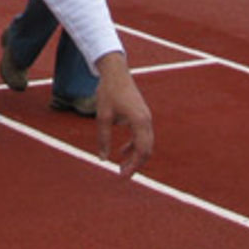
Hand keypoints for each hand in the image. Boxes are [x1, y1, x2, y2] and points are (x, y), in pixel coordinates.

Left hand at [91, 54, 153, 176]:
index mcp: (139, 121)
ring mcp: (146, 117)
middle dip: (136, 164)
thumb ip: (103, 138)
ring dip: (135, 156)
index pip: (142, 150)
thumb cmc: (109, 92)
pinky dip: (134, 146)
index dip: (134, 165)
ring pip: (145, 144)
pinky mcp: (141, 115)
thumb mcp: (103, 116)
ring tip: (121, 167)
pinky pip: (142, 136)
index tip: (123, 175)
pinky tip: (121, 151)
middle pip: (147, 149)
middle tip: (122, 176)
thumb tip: (102, 159)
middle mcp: (146, 120)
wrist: (115, 72)